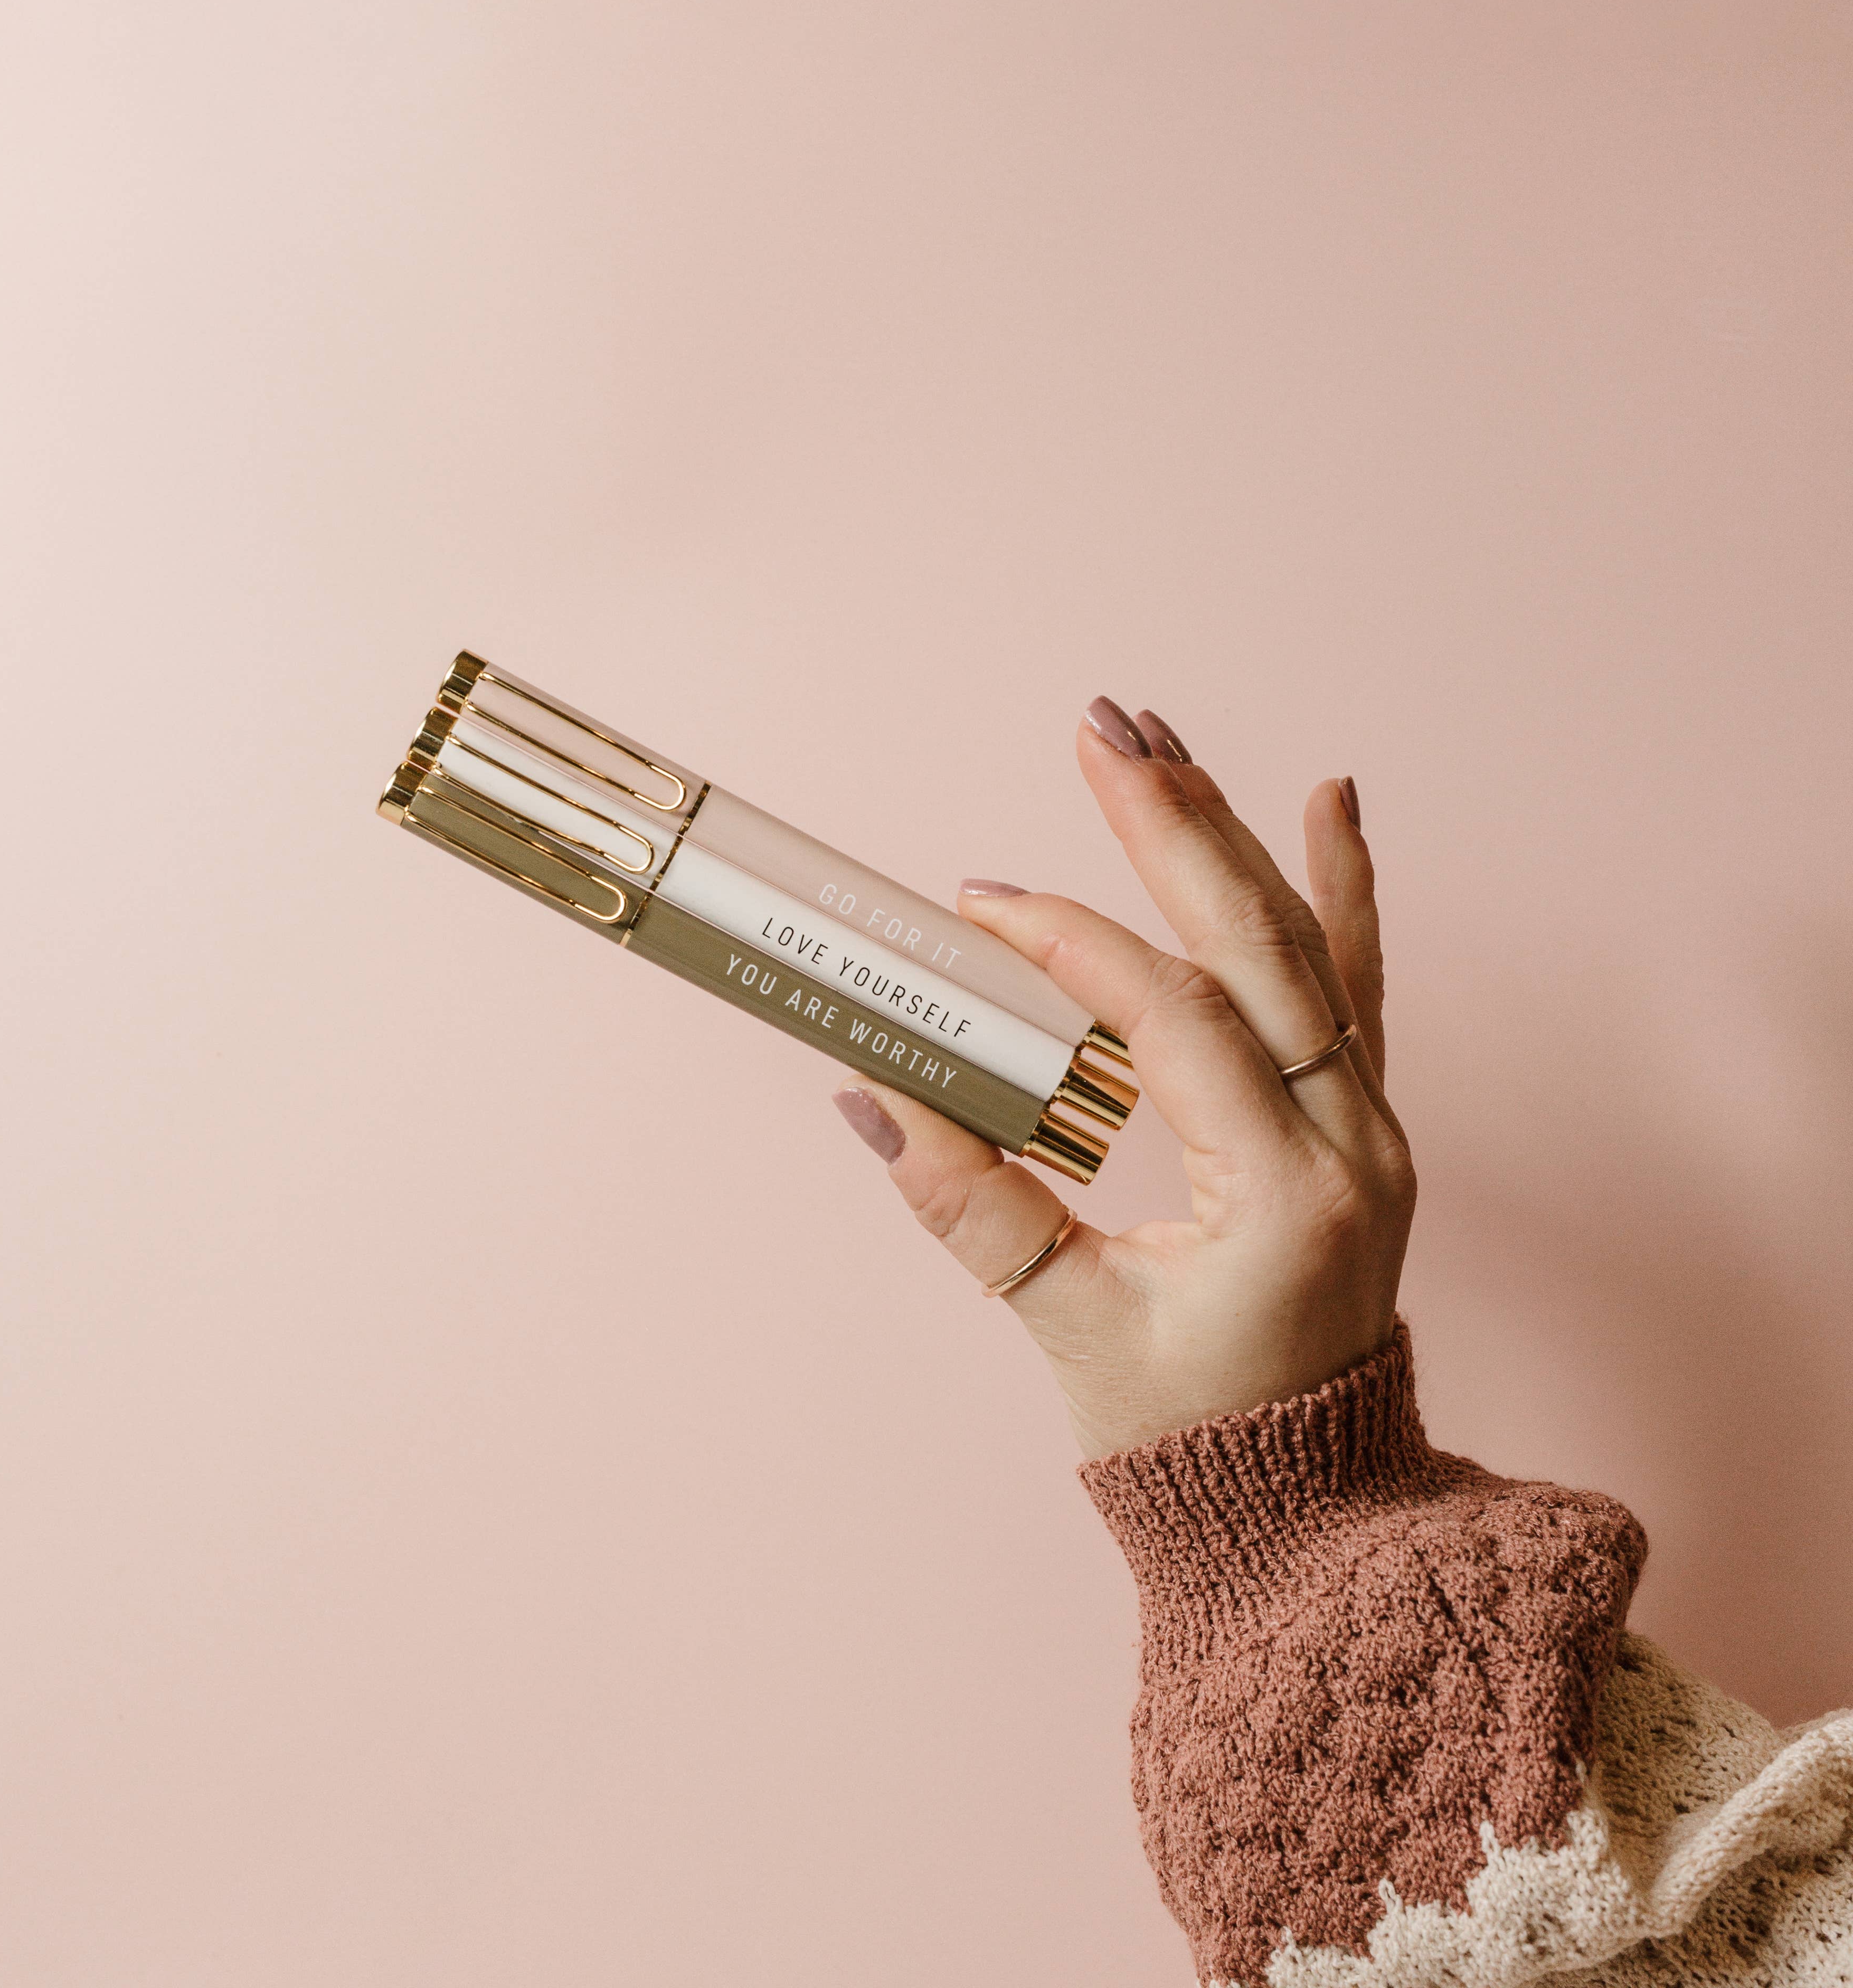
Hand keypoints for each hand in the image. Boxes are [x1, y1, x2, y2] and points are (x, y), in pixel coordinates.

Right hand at [831, 699, 1414, 1459]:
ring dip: (1232, 836)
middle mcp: (1350, 1144)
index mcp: (1282, 1195)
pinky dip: (1341, 888)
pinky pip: (1354, 983)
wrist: (1312, 1513)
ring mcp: (1371, 1127)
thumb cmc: (1192, 1438)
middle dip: (1173, 827)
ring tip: (1167, 741)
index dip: (1072, 946)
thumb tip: (874, 1096)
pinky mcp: (1360, 1121)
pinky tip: (1332, 798)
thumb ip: (971, 1207)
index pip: (1173, 1018)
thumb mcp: (1068, 1327)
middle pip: (1261, 947)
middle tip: (1103, 731)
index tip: (982, 907)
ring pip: (1309, 947)